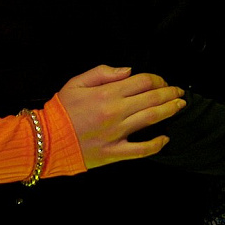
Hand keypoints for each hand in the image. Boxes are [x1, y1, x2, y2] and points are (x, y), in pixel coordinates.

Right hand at [55, 65, 184, 168]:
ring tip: (179, 106)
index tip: (162, 80)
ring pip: (151, 119)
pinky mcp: (114, 152)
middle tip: (179, 91)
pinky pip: (141, 149)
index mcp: (107, 94)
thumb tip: (127, 71)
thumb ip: (103, 72)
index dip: (157, 79)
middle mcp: (115, 112)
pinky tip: (165, 138)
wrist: (45, 140)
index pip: (142, 81)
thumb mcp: (76, 83)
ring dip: (169, 110)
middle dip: (170, 92)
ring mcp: (117, 134)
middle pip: (152, 98)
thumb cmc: (60, 112)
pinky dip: (156, 144)